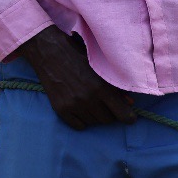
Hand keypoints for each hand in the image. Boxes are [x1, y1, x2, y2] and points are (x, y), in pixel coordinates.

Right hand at [16, 26, 135, 129]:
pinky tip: (80, 108)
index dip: (129, 117)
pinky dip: (82, 120)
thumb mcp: (98, 67)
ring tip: (91, 103)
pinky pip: (78, 126)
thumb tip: (129, 102)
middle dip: (110, 113)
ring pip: (94, 123)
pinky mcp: (60, 109)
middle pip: (108, 120)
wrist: (48, 52)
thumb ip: (115, 85)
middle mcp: (88, 99)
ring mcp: (73, 105)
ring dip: (95, 115)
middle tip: (106, 104)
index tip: (129, 117)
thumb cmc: (76, 55)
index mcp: (100, 87)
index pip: (123, 114)